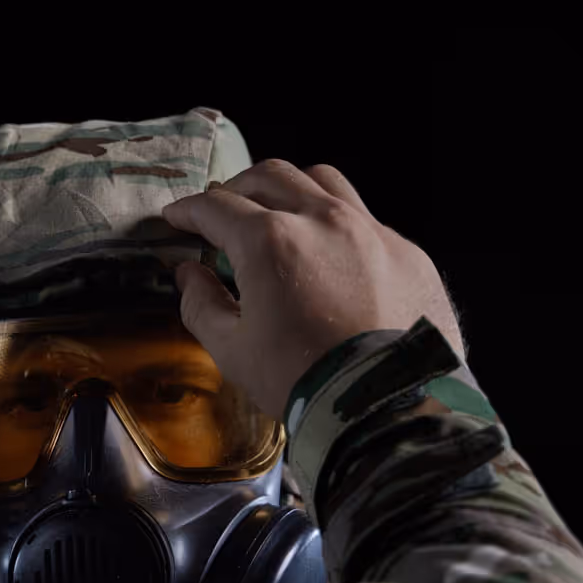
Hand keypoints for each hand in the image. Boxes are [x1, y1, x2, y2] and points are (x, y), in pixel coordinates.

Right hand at [162, 160, 463, 419]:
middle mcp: (322, 220)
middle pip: (269, 178)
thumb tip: (189, 276)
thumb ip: (202, 305)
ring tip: (277, 211)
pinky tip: (329, 252)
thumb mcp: (233, 351)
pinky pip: (365, 218)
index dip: (189, 211)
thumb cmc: (303, 381)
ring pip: (322, 181)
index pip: (216, 208)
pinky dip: (335, 224)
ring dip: (289, 189)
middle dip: (236, 189)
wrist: (386, 405)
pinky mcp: (405, 252)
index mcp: (270, 242)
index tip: (176, 217)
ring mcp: (370, 230)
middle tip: (221, 210)